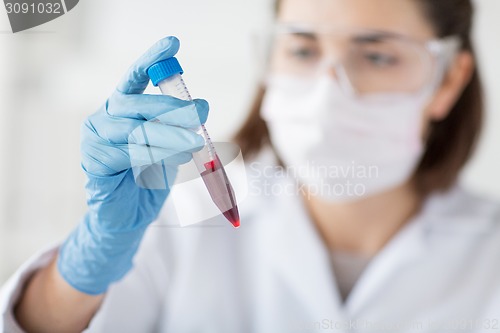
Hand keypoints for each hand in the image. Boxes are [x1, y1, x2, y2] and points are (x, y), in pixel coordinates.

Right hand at [57, 36, 208, 294]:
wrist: (130, 215)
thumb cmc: (149, 178)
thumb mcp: (169, 147)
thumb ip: (178, 126)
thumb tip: (201, 106)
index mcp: (123, 108)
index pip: (136, 77)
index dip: (153, 59)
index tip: (173, 43)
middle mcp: (105, 117)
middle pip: (136, 103)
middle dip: (172, 107)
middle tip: (202, 113)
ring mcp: (95, 138)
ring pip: (136, 129)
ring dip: (169, 135)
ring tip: (194, 142)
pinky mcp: (94, 161)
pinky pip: (127, 153)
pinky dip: (152, 155)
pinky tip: (171, 159)